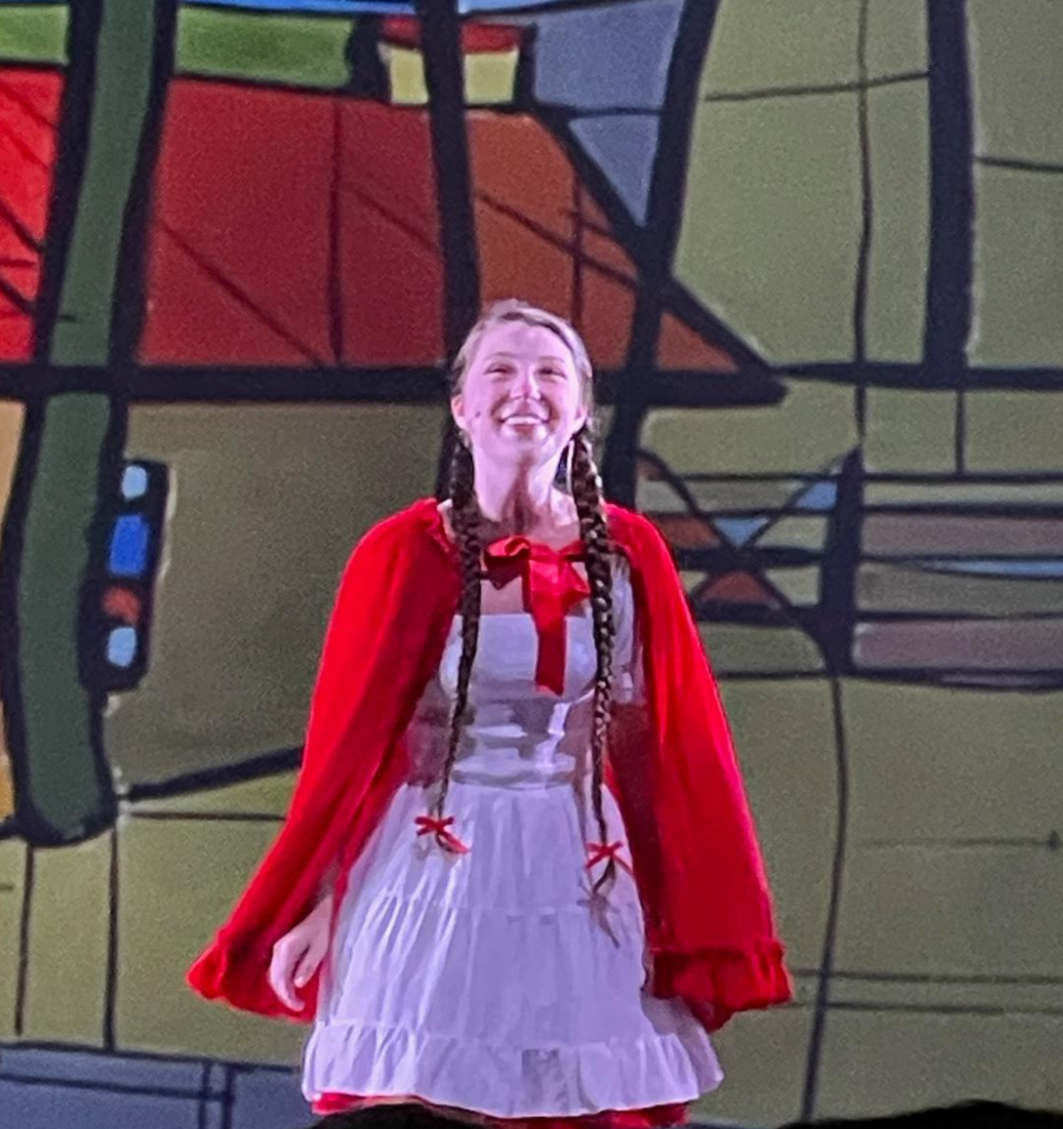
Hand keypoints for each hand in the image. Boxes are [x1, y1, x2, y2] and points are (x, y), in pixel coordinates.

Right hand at [267, 895, 331, 1010]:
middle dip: (285, 996)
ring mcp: (277, 949)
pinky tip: (290, 986)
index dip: (288, 997)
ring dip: (282, 989)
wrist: (318, 905)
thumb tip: (297, 984)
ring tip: (295, 999)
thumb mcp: (320, 947)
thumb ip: (308, 965)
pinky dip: (281, 981)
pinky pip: (276, 969)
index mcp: (286, 950)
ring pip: (273, 976)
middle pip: (274, 980)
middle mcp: (277, 950)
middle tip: (298, 1006)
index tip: (299, 1007)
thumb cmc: (322, 925)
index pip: (281, 981)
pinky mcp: (280, 948)